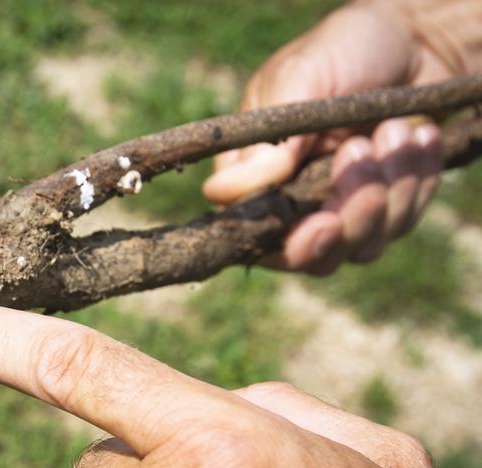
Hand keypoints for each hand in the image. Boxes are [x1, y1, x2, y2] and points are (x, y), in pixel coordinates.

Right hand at [203, 4, 449, 273]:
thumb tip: (220, 192)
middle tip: (361, 152)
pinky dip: (417, 181)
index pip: (254, 235)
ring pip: (362, 247)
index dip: (288, 242)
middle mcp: (291, 206)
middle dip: (349, 217)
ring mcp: (340, 213)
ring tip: (395, 129)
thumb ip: (268, 142)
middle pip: (312, 256)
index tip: (323, 220)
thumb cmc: (339, 52)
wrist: (411, 40)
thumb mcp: (297, 81)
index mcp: (253, 180)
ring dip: (389, 190)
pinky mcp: (386, 210)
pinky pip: (402, 223)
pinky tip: (418, 137)